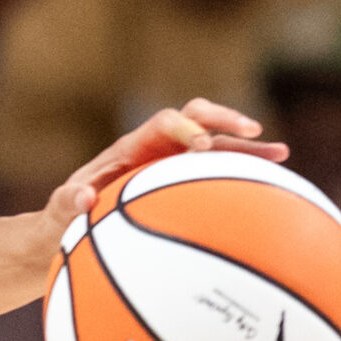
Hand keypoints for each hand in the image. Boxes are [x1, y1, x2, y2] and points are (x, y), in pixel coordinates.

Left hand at [41, 99, 287, 232]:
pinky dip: (245, 171)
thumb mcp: (59, 213)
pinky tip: (275, 182)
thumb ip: (66, 203)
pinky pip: (220, 169)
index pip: (163, 123)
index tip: (202, 148)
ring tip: (281, 153)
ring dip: (247, 144)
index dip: (184, 129)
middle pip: (196, 115)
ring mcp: (175, 162)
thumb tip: (83, 197)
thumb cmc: (65, 217)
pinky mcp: (186, 179)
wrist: (73, 225)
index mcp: (131, 147)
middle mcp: (158, 147)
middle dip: (223, 118)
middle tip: (251, 130)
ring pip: (217, 141)